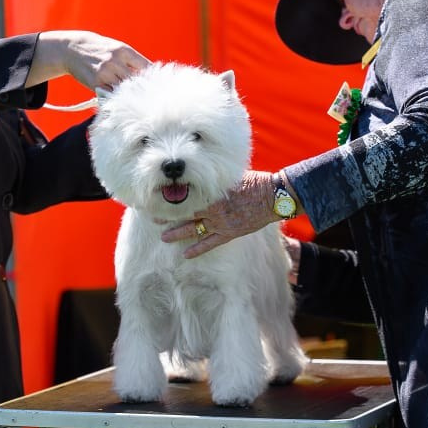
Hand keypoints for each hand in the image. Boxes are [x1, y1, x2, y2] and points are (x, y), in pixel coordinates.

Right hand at [31, 31, 149, 90]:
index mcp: (124, 51)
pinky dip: (116, 98)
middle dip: (142, 90)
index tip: (157, 87)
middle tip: (148, 99)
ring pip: (124, 90)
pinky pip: (111, 95)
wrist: (72, 49)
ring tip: (133, 101)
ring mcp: (105, 73)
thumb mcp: (116, 48)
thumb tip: (150, 77)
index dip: (152, 79)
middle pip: (136, 82)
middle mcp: (116, 61)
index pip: (146, 67)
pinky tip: (118, 100)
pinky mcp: (96, 83)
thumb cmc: (99, 49)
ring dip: (129, 96)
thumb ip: (131, 61)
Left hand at [161, 170, 284, 256]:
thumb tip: (208, 172)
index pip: (188, 194)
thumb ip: (219, 177)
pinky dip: (197, 249)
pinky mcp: (229, 233)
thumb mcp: (233, 174)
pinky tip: (185, 255)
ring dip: (177, 233)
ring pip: (193, 228)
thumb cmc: (256, 182)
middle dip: (169, 215)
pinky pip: (209, 243)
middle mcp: (213, 208)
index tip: (161, 196)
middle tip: (154, 217)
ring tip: (163, 237)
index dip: (174, 197)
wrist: (273, 197)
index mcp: (213, 192)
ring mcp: (220, 222)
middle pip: (185, 212)